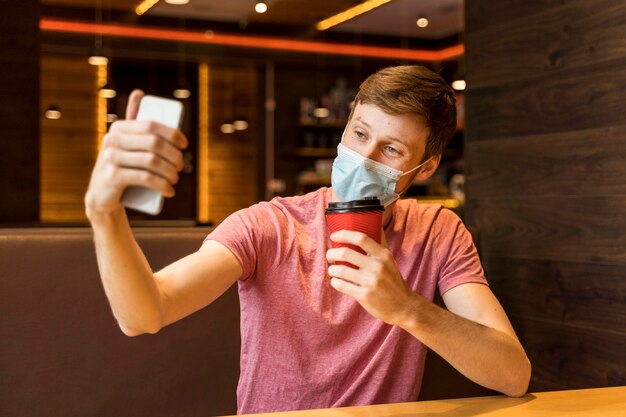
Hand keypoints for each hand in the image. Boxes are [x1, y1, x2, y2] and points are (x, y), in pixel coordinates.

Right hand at [85, 90, 187, 217]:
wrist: (102, 195)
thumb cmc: (121, 165)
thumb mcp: (125, 142)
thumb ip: (132, 120)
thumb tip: (139, 92)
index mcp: (118, 127)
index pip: (151, 125)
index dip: (172, 134)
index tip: (185, 145)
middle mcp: (111, 140)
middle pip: (154, 143)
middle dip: (174, 155)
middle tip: (181, 166)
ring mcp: (110, 158)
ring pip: (151, 161)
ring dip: (171, 171)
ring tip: (176, 179)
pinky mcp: (112, 177)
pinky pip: (144, 178)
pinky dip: (162, 185)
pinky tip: (170, 190)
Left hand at [326, 230, 416, 325]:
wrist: (403, 306)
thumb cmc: (393, 280)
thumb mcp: (390, 260)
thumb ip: (380, 242)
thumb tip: (374, 221)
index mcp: (383, 255)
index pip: (361, 237)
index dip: (344, 234)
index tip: (334, 236)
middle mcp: (377, 266)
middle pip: (345, 252)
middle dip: (331, 253)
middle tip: (330, 255)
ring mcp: (371, 282)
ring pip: (340, 269)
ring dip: (332, 269)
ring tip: (333, 269)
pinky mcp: (364, 295)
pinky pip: (341, 285)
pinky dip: (335, 282)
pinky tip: (337, 281)